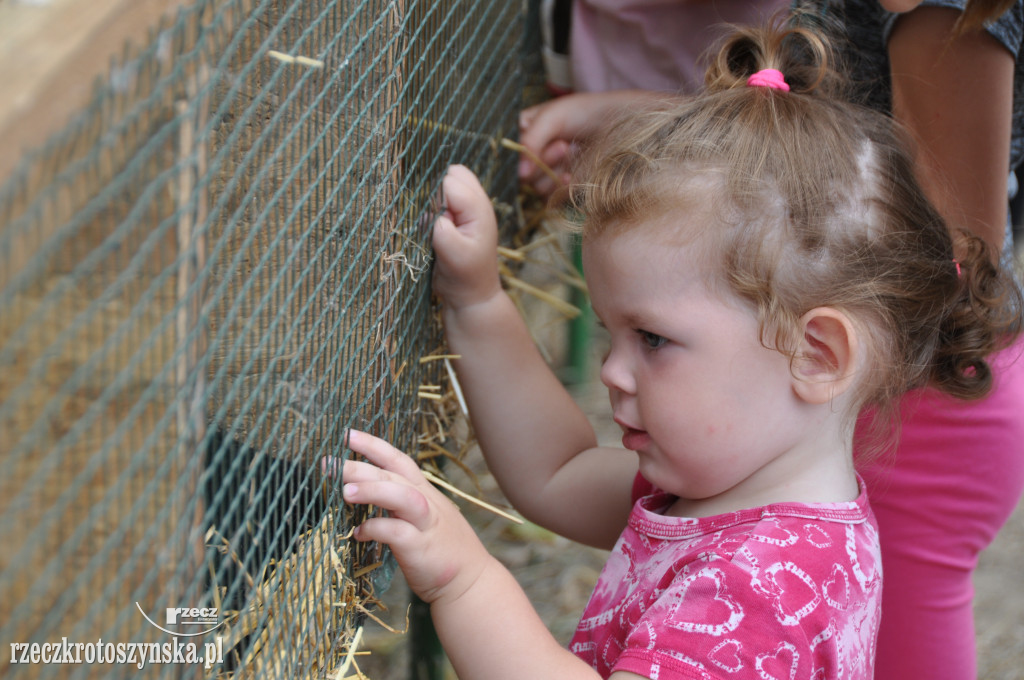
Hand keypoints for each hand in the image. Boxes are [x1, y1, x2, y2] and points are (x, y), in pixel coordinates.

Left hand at [334, 429, 492, 604]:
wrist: (471, 582)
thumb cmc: (442, 550)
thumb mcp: (424, 517)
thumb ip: (399, 504)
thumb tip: (364, 494)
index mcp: (424, 491)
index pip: (398, 459)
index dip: (373, 445)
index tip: (347, 434)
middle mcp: (426, 502)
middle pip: (393, 474)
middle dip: (360, 465)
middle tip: (329, 462)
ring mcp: (425, 524)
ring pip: (401, 496)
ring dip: (373, 490)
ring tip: (345, 490)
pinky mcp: (422, 548)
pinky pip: (397, 533)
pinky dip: (376, 529)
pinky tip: (358, 533)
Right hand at [431, 165, 501, 310]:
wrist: (471, 296)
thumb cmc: (465, 277)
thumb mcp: (453, 254)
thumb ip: (441, 228)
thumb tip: (429, 210)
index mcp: (479, 208)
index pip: (449, 182)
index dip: (436, 197)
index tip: (436, 222)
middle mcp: (475, 203)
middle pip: (452, 173)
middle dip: (437, 190)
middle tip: (435, 219)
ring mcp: (467, 208)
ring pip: (446, 182)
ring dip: (435, 199)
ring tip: (437, 226)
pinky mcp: (457, 216)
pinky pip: (442, 198)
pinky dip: (433, 207)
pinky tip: (435, 229)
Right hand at [518, 90, 676, 197]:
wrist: (630, 127)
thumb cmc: (594, 112)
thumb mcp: (555, 114)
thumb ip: (532, 138)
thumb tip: (519, 174)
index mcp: (528, 130)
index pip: (507, 148)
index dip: (516, 153)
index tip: (531, 150)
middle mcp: (536, 153)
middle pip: (519, 171)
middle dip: (539, 160)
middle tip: (563, 146)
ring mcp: (551, 173)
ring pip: (534, 187)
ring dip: (551, 173)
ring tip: (572, 153)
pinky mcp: (566, 190)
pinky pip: (551, 199)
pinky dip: (561, 189)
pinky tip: (574, 177)